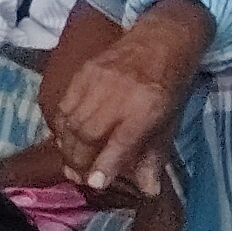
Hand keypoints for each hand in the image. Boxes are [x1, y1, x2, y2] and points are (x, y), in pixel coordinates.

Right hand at [46, 6, 207, 192]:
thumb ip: (154, 156)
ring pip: (71, 121)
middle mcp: (118, 96)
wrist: (159, 41)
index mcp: (146, 109)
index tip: (95, 182)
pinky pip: (64, 105)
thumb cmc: (168, 87)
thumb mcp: (170, 123)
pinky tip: (65, 138)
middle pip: (88, 134)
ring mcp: (96, 82)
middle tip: (79, 177)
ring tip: (70, 163)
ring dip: (67, 147)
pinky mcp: (82, 72)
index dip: (106, 163)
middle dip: (79, 160)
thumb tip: (148, 190)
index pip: (121, 141)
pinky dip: (61, 126)